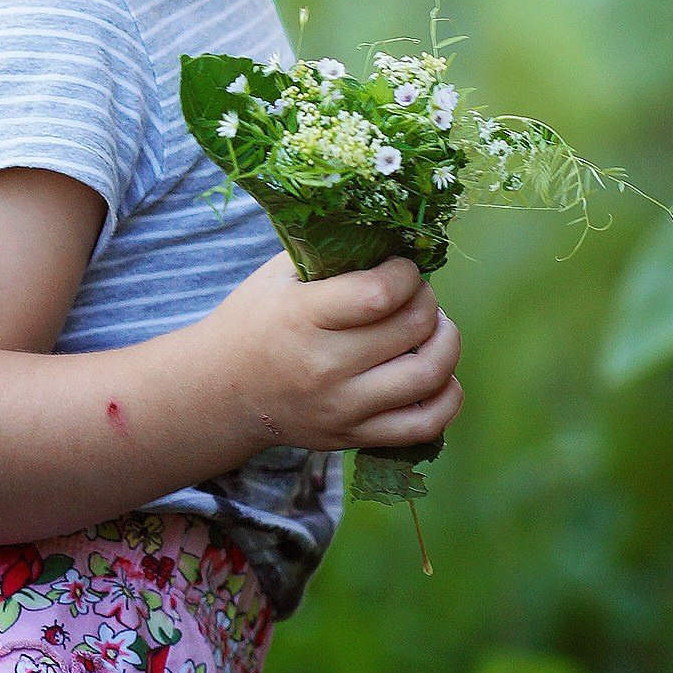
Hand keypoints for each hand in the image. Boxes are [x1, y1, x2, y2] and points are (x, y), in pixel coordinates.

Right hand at [201, 253, 462, 455]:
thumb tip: (394, 236)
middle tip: (415, 295)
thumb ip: (330, 253)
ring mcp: (342, 408)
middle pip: (413, 328)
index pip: (381, 293)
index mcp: (302, 317)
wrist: (223, 392)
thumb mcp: (277, 275)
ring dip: (446, 343)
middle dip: (427, 300)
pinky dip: (449, 397)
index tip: (400, 269)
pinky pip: (426, 425)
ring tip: (432, 330)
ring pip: (429, 375)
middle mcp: (324, 367)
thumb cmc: (255, 321)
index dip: (407, 273)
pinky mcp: (355, 436)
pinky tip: (438, 374)